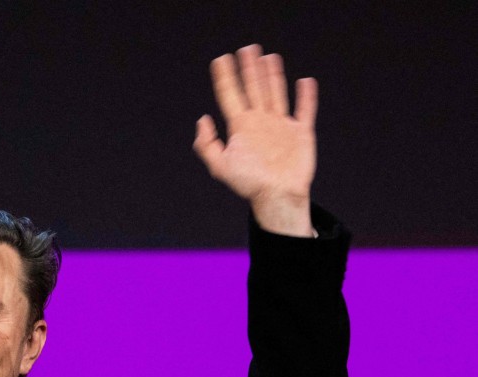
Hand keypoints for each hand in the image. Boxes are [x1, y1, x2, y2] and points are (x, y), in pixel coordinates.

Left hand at [193, 45, 316, 235]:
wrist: (277, 197)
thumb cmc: (249, 185)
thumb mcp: (220, 166)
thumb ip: (206, 144)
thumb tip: (202, 119)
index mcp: (241, 128)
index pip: (230, 96)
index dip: (225, 77)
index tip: (220, 60)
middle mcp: (260, 123)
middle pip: (253, 88)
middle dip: (249, 69)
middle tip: (246, 49)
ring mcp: (281, 126)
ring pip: (276, 93)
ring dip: (272, 75)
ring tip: (268, 57)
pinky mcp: (301, 133)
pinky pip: (305, 110)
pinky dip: (306, 96)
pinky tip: (305, 82)